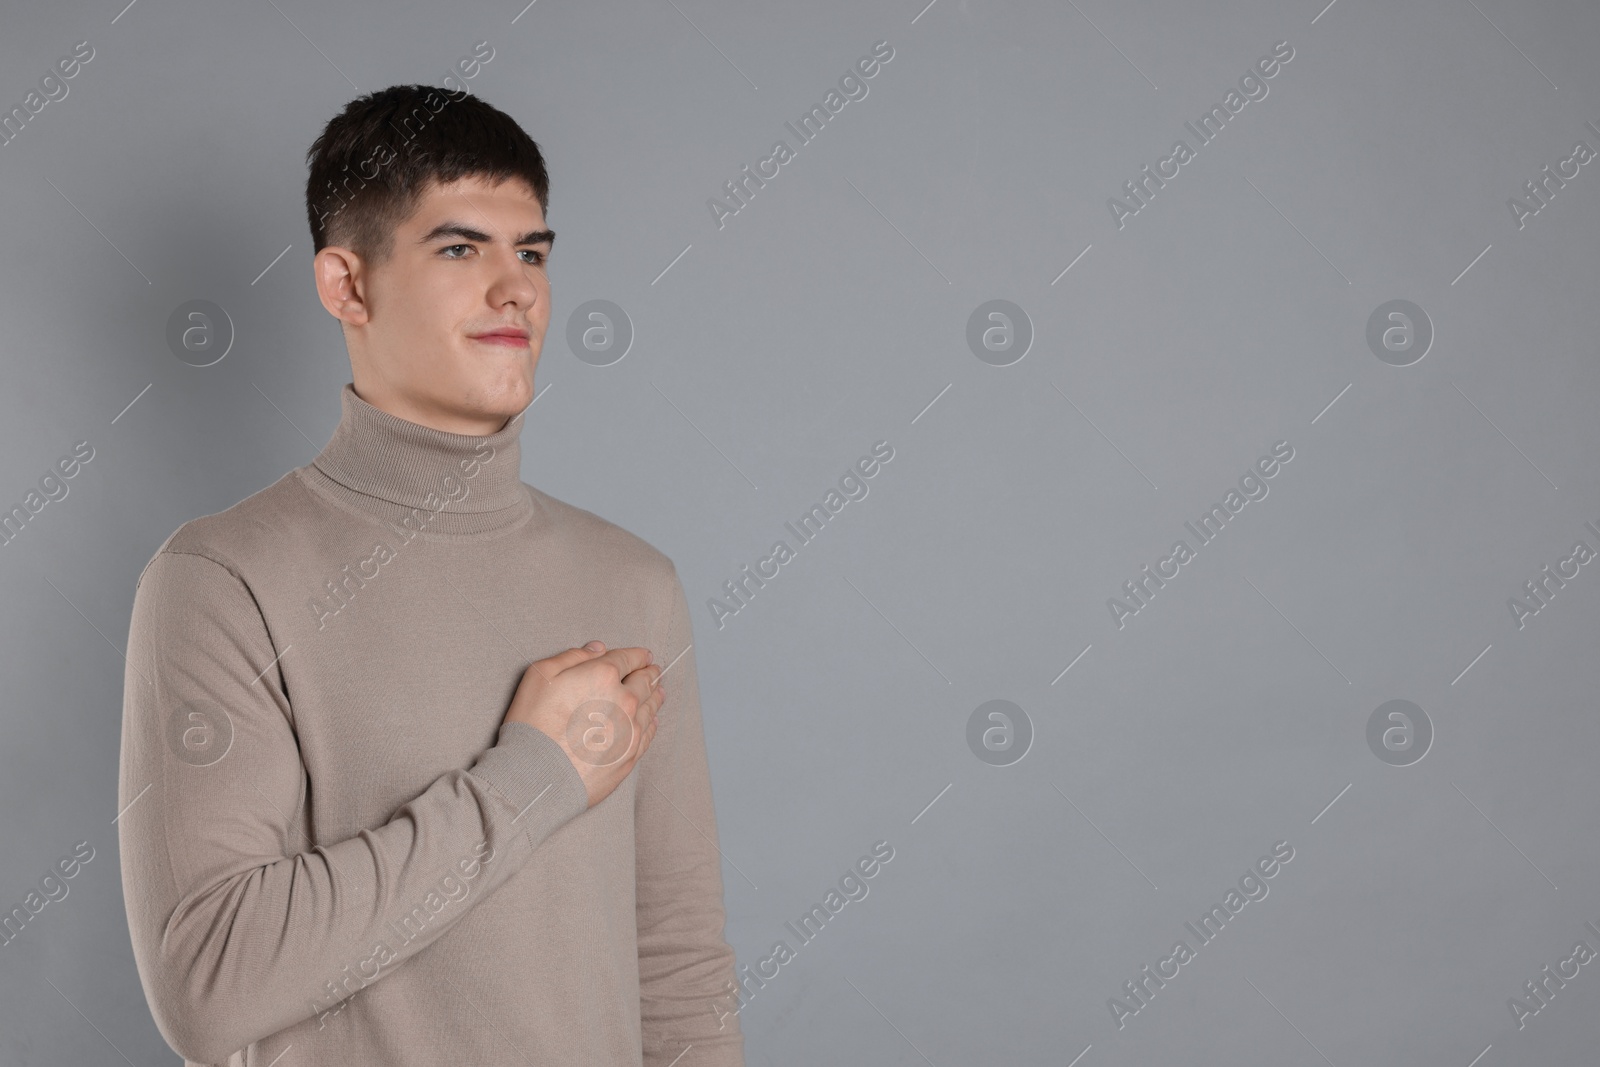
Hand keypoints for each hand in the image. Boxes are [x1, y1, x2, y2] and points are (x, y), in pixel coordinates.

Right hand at [502, 640, 664, 807]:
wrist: (538, 776)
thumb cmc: (533, 724)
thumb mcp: (540, 676)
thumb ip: (572, 657)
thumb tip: (598, 649)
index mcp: (603, 675)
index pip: (629, 659)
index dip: (638, 656)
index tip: (644, 656)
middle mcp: (624, 700)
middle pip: (645, 682)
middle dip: (650, 674)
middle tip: (654, 672)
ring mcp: (631, 729)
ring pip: (650, 707)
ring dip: (655, 696)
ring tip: (659, 691)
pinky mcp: (630, 755)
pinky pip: (648, 733)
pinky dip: (652, 722)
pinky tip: (651, 720)